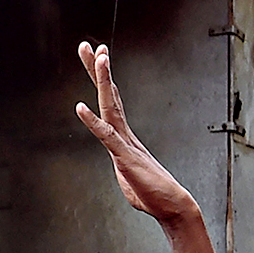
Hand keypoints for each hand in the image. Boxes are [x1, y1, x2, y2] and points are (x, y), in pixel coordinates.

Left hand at [74, 42, 199, 225]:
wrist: (174, 207)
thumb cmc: (153, 195)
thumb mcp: (129, 176)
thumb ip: (122, 165)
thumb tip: (121, 163)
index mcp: (124, 137)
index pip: (111, 102)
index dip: (104, 80)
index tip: (100, 58)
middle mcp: (125, 135)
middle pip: (109, 95)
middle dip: (98, 70)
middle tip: (88, 46)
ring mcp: (125, 143)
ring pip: (111, 106)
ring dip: (103, 81)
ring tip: (98, 56)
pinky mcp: (124, 157)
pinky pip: (105, 136)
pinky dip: (92, 121)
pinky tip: (79, 108)